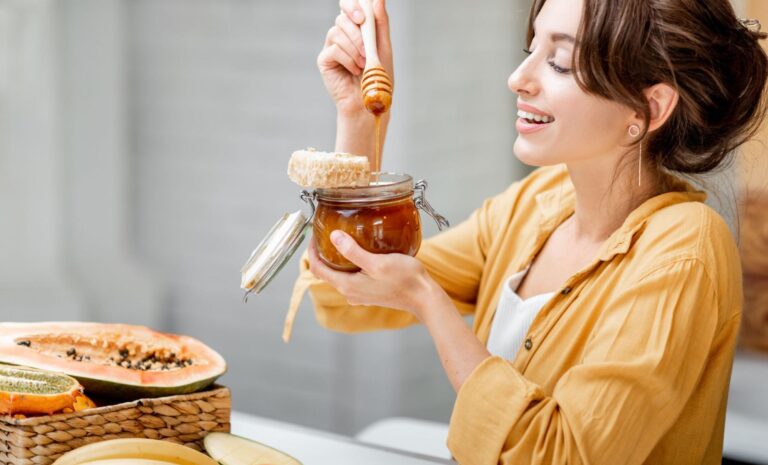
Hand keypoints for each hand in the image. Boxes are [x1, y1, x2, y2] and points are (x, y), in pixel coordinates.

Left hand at [307, 230, 436, 319]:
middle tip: (324, 234)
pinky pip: (352, 277)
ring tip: (340, 241)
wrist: (423, 297)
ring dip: (336, 260)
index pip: (318, 269)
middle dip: (322, 254)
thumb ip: (353, 251)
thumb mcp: (377, 262)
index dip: (312, 252)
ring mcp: (360, 294)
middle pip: (327, 272)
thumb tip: (334, 237)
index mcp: (347, 286)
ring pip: (339, 275)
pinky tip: (358, 254)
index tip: (313, 235)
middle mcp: (350, 293)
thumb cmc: (404, 280)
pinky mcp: (369, 293)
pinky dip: (349, 265)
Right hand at [317, 0, 393, 117]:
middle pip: (342, 17)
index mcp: (356, 29)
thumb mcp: (383, 47)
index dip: (352, 5)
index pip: (348, 6)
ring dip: (355, 48)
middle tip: (366, 46)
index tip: (362, 18)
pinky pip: (334, 49)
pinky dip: (348, 59)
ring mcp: (331, 47)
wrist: (369, 102)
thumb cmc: (377, 78)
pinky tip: (355, 70)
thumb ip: (380, 23)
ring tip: (364, 64)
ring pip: (337, 32)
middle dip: (356, 30)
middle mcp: (342, 35)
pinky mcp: (324, 60)